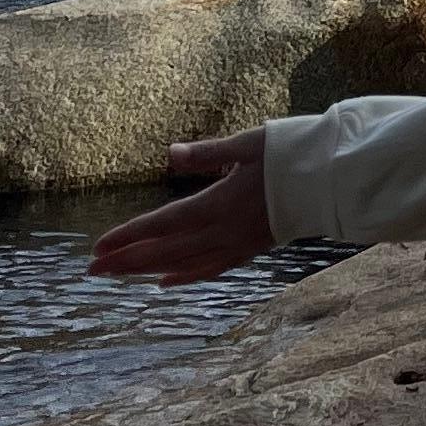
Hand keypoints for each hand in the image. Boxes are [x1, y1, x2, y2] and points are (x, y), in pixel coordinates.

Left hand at [91, 131, 275, 283]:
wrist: (333, 180)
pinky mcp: (250, 248)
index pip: (163, 223)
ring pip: (183, 263)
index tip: (98, 248)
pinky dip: (185, 276)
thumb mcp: (249, 143)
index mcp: (219, 203)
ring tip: (118, 276)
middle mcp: (223, 230)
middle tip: (92, 270)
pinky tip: (165, 282)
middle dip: (127, 260)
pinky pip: (210, 268)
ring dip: (147, 270)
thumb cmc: (292, 154)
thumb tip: (170, 154)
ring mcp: (237, 243)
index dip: (129, 236)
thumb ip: (207, 153)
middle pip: (166, 250)